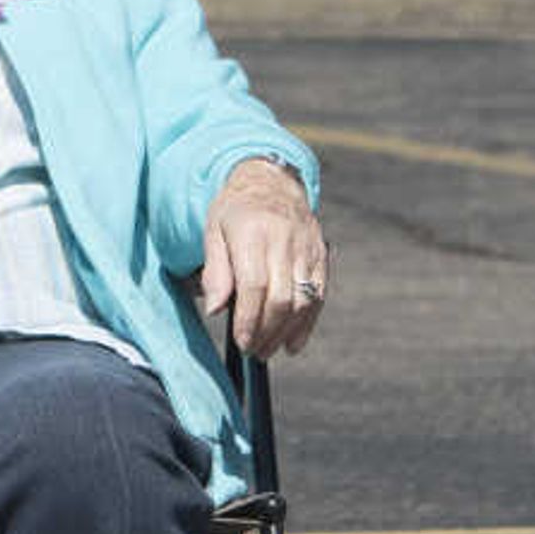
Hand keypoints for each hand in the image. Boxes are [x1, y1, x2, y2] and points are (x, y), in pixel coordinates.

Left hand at [195, 158, 328, 358]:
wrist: (272, 182)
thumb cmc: (235, 212)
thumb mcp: (213, 232)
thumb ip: (215, 271)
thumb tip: (214, 309)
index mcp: (253, 232)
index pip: (254, 284)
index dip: (248, 318)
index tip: (241, 340)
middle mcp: (285, 240)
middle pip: (281, 297)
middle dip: (266, 331)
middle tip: (252, 350)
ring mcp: (307, 248)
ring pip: (302, 300)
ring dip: (285, 332)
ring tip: (267, 349)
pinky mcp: (321, 256)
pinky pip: (318, 295)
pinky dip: (307, 323)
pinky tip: (293, 343)